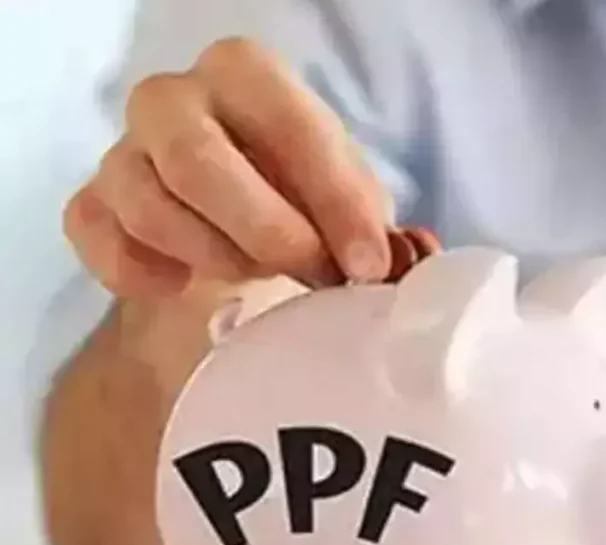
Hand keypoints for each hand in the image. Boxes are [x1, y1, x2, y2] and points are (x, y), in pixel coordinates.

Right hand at [63, 37, 393, 299]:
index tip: (369, 264)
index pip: (288, 127)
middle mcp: (172, 98)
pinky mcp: (92, 205)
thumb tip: (390, 261)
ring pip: (151, 210)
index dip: (335, 203)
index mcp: (245, 74)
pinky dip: (149, 276)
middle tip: (316, 277)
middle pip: (199, 163)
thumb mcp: (344, 198)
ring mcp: (123, 152)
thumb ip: (368, 222)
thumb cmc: (298, 199)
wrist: (234, 223)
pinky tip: (188, 285)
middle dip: (269, 235)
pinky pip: (105, 244)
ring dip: (219, 259)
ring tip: (256, 271)